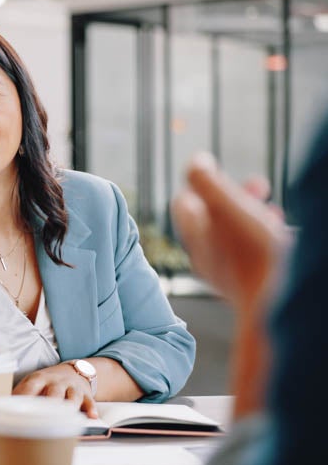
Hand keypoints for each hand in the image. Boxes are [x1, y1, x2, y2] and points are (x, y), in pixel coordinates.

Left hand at [12, 363, 97, 417]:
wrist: (72, 371)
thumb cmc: (45, 384)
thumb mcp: (31, 384)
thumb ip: (19, 396)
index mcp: (38, 379)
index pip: (30, 386)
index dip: (25, 397)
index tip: (17, 410)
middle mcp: (55, 382)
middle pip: (53, 391)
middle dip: (49, 402)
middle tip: (43, 416)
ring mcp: (71, 387)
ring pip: (72, 396)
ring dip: (70, 406)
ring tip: (68, 416)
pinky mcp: (84, 394)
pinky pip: (89, 401)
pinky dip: (90, 409)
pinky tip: (91, 418)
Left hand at [171, 154, 289, 309]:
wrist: (278, 304)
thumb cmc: (254, 252)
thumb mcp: (227, 207)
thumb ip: (206, 181)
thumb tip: (196, 160)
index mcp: (195, 240)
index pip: (185, 205)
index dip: (200, 184)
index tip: (218, 170)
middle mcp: (208, 260)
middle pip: (213, 220)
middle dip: (235, 197)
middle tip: (259, 184)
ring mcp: (230, 275)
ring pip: (236, 237)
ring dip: (253, 215)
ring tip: (272, 207)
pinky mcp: (253, 285)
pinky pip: (254, 255)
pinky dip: (265, 236)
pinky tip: (280, 228)